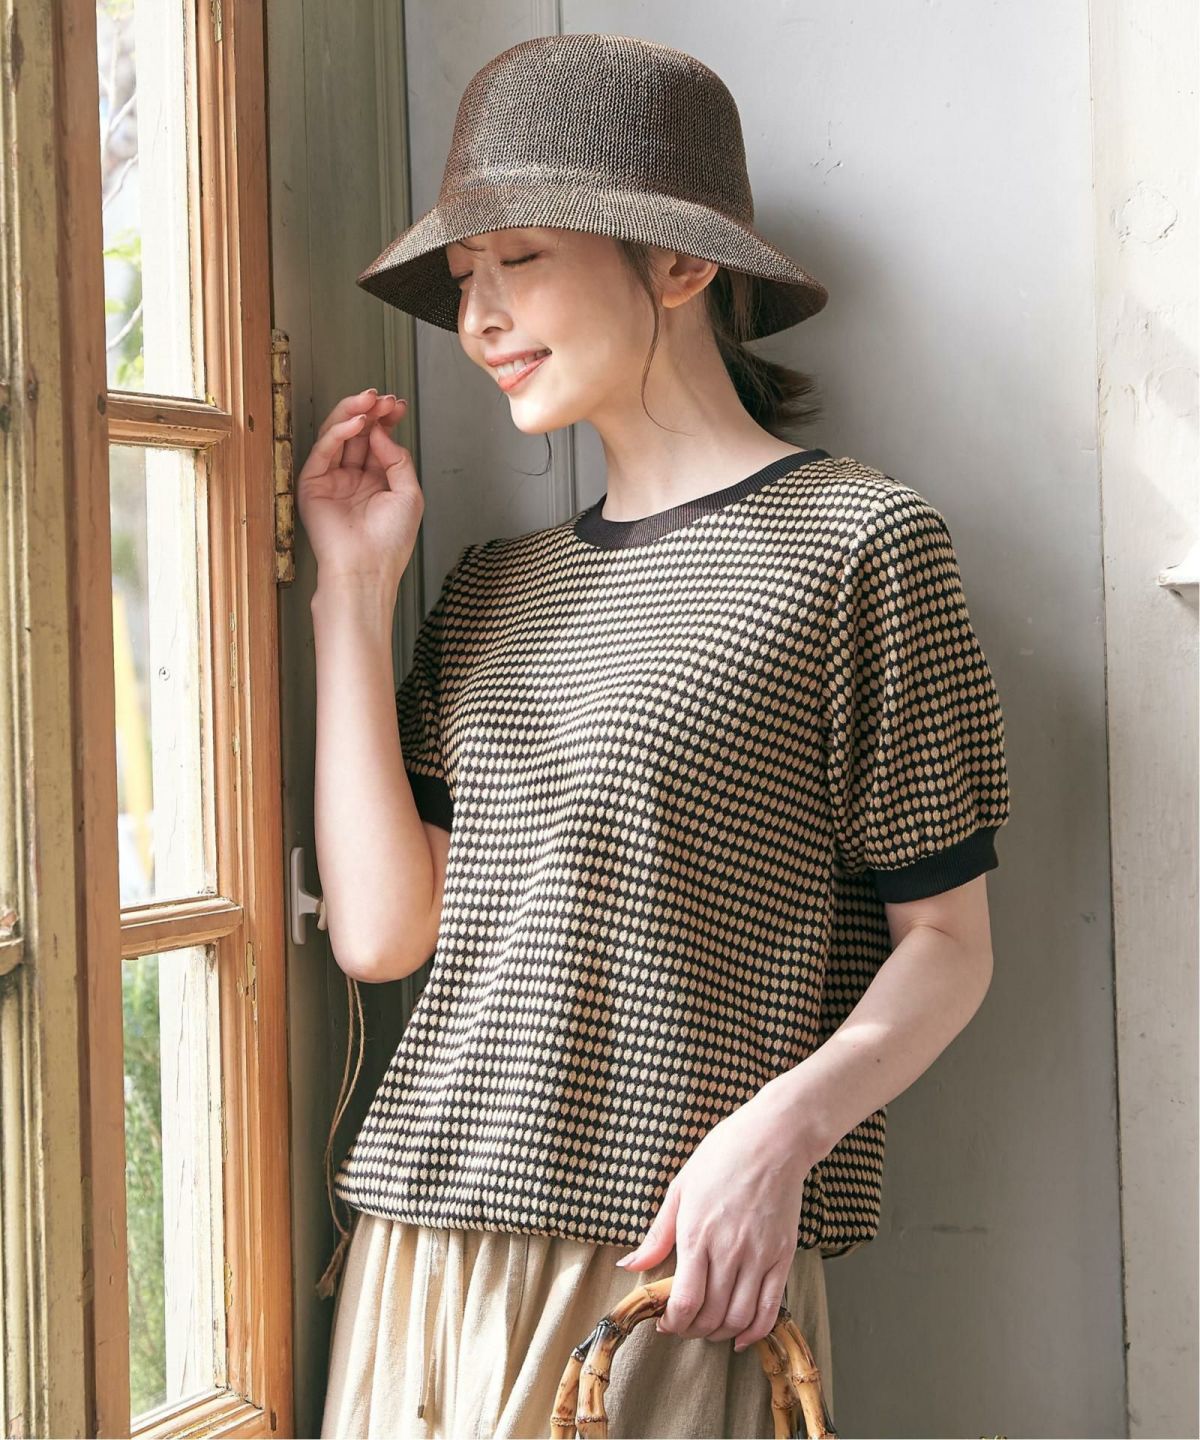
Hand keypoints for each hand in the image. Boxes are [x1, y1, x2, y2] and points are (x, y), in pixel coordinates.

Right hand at [296, 388, 421, 590]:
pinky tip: (356, 423)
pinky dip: (338, 433)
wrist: (368, 568)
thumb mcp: (409, 494)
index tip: (396, 405)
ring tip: (368, 401)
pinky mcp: (312, 485)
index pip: (378, 441)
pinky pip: (324, 451)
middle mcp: (353, 478)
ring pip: (338, 437)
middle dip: (370, 412)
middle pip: (358, 435)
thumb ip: (398, 460)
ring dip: (353, 414)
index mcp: (377, 481)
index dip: (386, 421)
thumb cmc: (390, 541)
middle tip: (382, 398)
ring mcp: (332, 480)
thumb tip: (382, 431)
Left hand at [614, 1091, 817, 1352]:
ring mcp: (759, 1256)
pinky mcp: (783, 1256)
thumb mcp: (680, 1188)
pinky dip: (755, 1331)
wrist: (773, 1139)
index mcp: (697, 1234)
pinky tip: (742, 1335)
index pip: (685, 1301)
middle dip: (693, 1330)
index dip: (673, 1323)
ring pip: (739, 1318)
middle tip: (685, 1325)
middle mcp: (728, 1251)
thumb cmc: (722, 1155)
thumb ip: (656, 1235)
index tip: (666, 1322)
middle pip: (711, 1315)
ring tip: (710, 1327)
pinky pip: (770, 1308)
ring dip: (721, 1333)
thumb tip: (628, 1265)